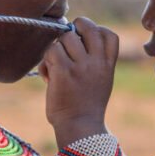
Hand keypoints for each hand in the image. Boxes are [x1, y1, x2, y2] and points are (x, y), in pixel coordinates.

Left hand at [40, 17, 119, 145]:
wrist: (80, 129)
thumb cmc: (85, 106)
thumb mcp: (101, 81)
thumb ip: (93, 61)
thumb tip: (70, 38)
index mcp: (107, 65)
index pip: (109, 35)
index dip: (96, 30)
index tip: (85, 40)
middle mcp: (96, 62)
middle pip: (87, 27)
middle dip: (74, 28)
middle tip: (66, 43)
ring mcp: (81, 66)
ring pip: (64, 38)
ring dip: (56, 49)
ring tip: (55, 66)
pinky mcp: (63, 71)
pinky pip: (51, 52)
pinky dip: (45, 63)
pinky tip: (48, 76)